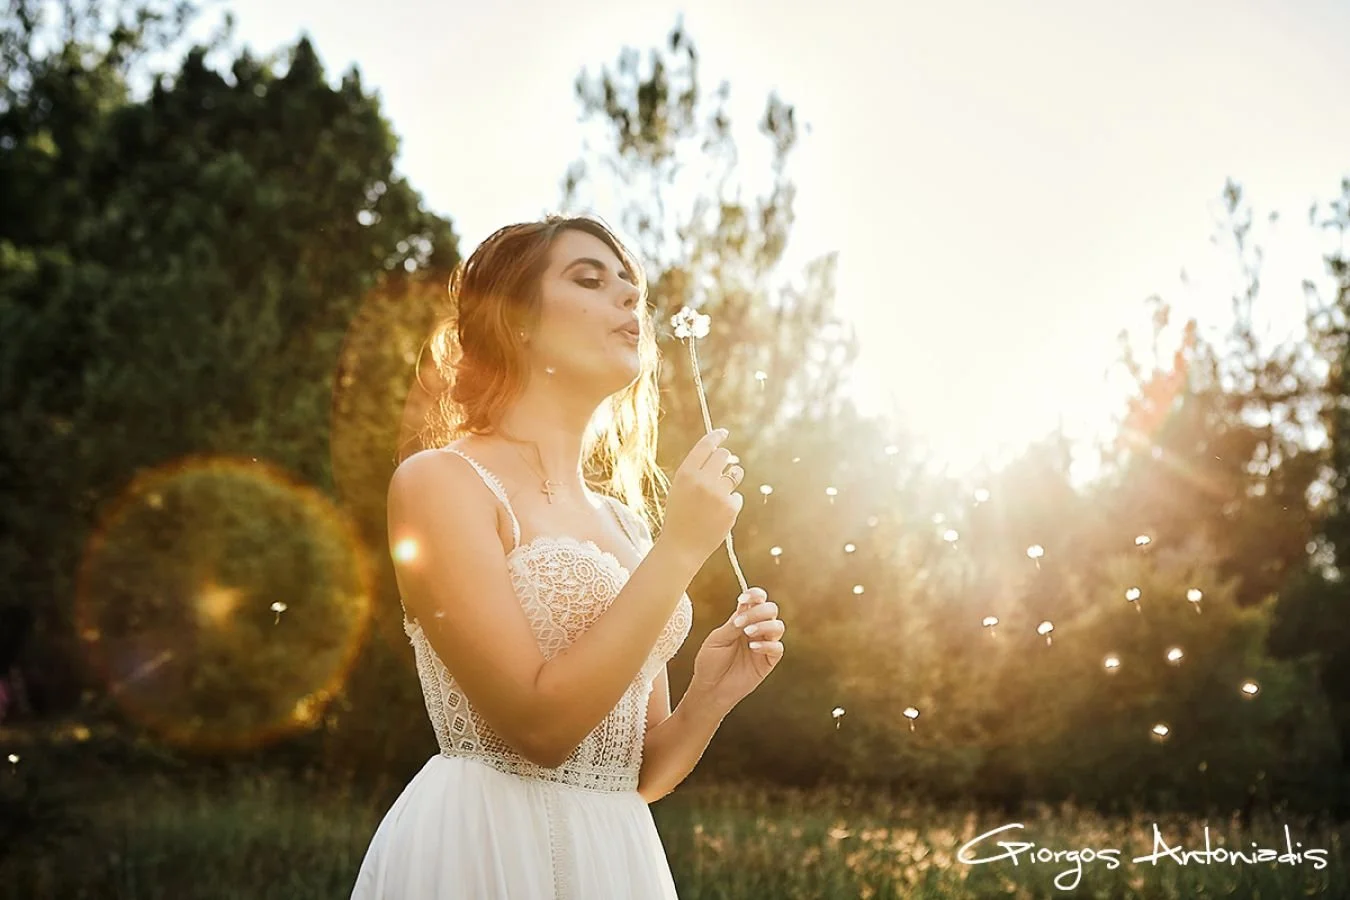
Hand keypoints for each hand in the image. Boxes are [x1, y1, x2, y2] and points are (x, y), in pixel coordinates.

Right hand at [657, 428, 744, 565]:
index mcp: (686, 474)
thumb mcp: (679, 488)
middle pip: (723, 455)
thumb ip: (696, 470)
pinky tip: (718, 515)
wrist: (682, 547)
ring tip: (721, 490)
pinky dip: (730, 503)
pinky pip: (737, 496)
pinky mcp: (731, 507)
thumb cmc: (679, 516)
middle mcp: (703, 480)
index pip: (705, 446)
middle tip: (720, 468)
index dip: (716, 436)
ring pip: (735, 473)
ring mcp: (719, 494)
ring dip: (732, 476)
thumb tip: (719, 452)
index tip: (723, 433)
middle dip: (724, 459)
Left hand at [687, 587, 784, 713]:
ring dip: (764, 626)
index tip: (743, 599)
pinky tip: (752, 648)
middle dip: (758, 611)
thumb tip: (747, 609)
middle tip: (741, 623)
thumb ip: (733, 624)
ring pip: (778, 627)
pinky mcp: (768, 661)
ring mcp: (764, 645)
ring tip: (747, 634)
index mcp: (742, 619)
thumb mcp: (718, 639)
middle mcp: (756, 629)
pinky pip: (777, 648)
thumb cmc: (710, 662)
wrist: (710, 688)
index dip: (755, 595)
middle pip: (771, 609)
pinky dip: (767, 645)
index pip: (757, 600)